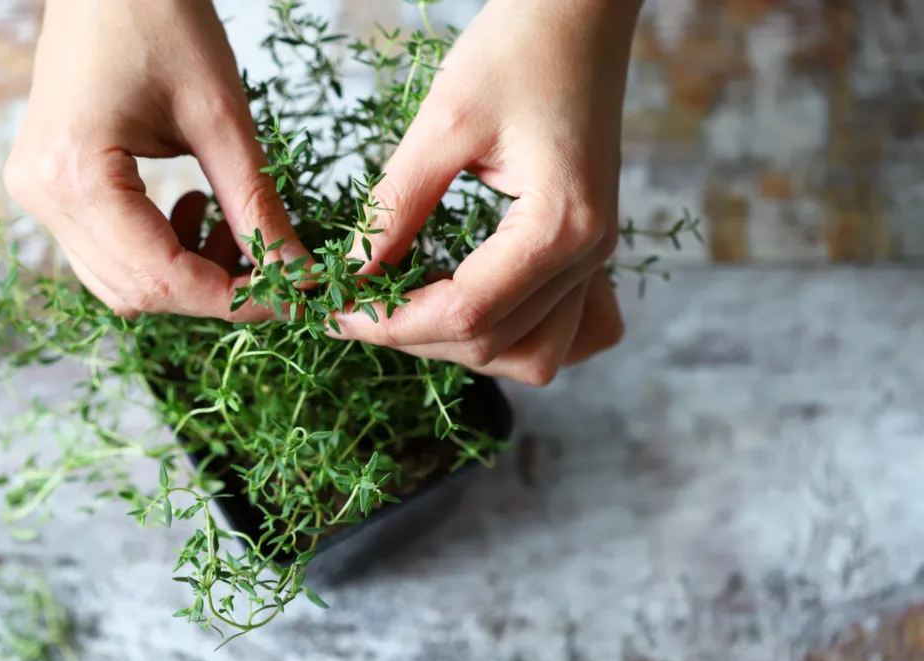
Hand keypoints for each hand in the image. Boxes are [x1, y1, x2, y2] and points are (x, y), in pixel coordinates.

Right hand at [4, 0, 308, 320]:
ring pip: (123, 282)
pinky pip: (110, 253)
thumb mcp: (220, 116)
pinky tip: (195, 208)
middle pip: (139, 291)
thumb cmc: (160, 17)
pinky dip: (163, 252)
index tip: (295, 297)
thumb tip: (300, 274)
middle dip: (216, 290)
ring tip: (231, 224)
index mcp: (75, 175)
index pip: (162, 278)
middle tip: (274, 263)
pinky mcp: (51, 187)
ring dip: (190, 274)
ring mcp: (38, 194)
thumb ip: (257, 204)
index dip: (237, 300)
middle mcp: (43, 196)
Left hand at [328, 0, 638, 384]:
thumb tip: (354, 272)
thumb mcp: (443, 122)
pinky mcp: (586, 249)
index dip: (392, 325)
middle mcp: (588, 255)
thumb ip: (395, 206)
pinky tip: (472, 312)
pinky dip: (514, 337)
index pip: (467, 314)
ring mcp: (594, 257)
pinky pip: (563, 330)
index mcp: (560, 225)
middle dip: (416, 338)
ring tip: (405, 313)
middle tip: (357, 310)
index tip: (337, 314)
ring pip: (534, 355)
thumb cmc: (520, 47)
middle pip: (496, 345)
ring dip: (463, 347)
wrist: (583, 12)